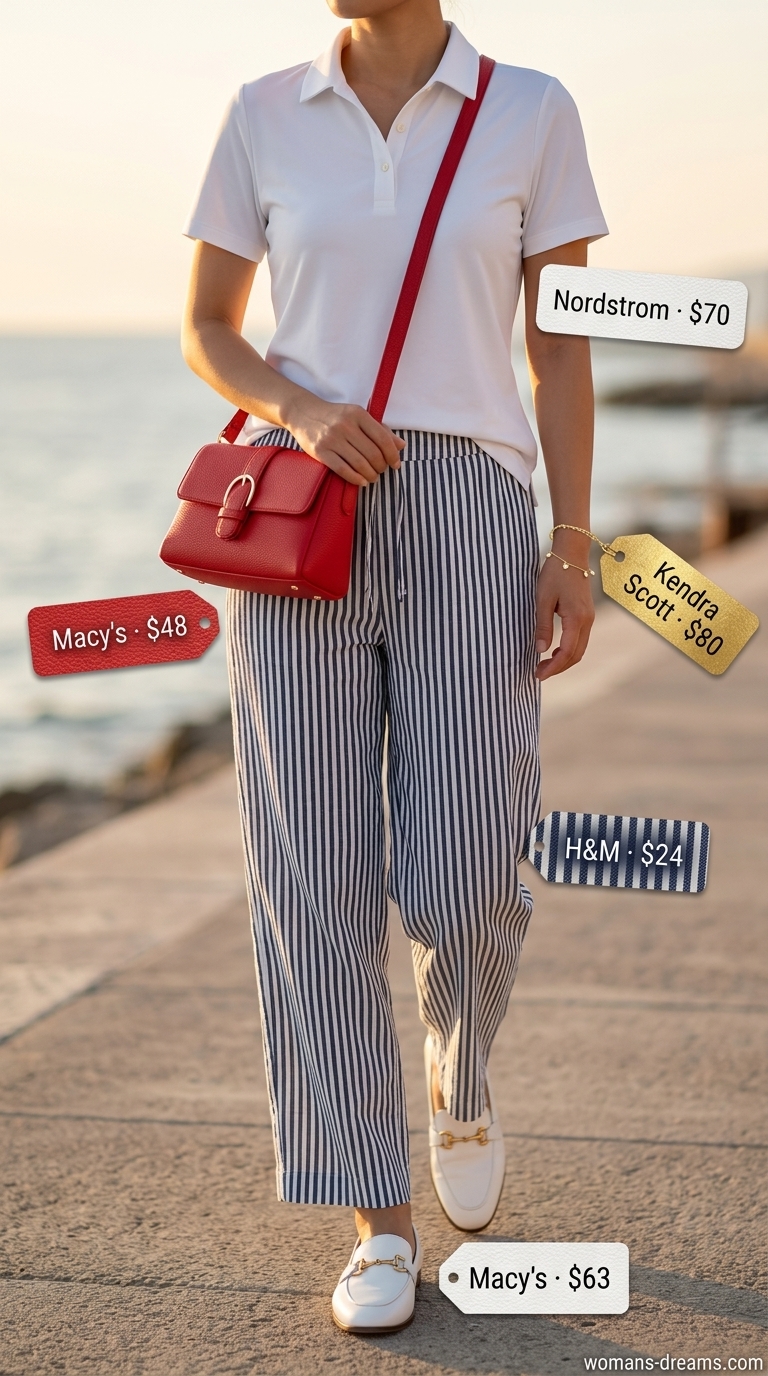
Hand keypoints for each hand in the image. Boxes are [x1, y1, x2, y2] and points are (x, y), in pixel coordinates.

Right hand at [285, 396, 404, 486]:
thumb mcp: (358, 416)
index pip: (383, 439)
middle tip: (381, 470)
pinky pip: (343, 470)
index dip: (393, 455)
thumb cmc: (335, 416)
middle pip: (373, 454)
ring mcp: (332, 439)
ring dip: (371, 475)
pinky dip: (356, 479)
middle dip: (381, 467)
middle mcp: (345, 425)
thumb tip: (401, 445)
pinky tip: (362, 481)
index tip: (395, 464)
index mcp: (358, 414)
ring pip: (360, 464)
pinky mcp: (321, 451)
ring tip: (373, 477)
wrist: (303, 413)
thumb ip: (380, 430)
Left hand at [535, 553, 594, 680]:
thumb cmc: (555, 573)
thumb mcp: (543, 599)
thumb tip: (541, 650)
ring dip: (563, 660)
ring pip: (579, 649)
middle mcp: (587, 621)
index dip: (553, 667)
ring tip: (544, 665)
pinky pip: (580, 640)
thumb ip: (543, 625)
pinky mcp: (587, 615)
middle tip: (539, 673)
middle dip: (558, 668)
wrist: (571, 554)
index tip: (538, 675)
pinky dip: (568, 651)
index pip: (567, 652)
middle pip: (576, 655)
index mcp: (576, 618)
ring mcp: (589, 618)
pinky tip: (554, 652)